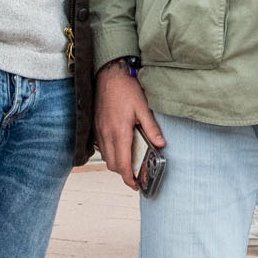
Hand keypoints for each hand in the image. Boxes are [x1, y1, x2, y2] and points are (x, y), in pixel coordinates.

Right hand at [95, 64, 163, 190]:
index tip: (136, 184)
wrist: (109, 73)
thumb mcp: (143, 108)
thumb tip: (161, 144)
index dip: (129, 178)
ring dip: (116, 163)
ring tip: (129, 163)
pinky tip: (120, 148)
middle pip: (112, 165)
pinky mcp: (96, 126)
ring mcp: (99, 130)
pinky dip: (110, 153)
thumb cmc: (126, 88)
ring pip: (105, 157)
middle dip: (123, 174)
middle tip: (135, 175)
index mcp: (119, 132)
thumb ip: (151, 128)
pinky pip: (101, 147)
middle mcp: (106, 134)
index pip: (122, 164)